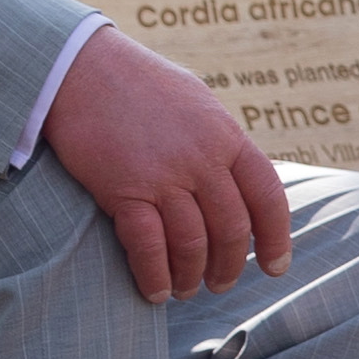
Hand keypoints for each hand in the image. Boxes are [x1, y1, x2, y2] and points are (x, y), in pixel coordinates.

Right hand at [40, 26, 295, 303]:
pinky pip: (149, 247)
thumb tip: (236, 179)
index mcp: (226, 136)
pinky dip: (155, 276)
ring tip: (185, 289)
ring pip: (192, 244)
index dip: (276, 238)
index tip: (275, 267)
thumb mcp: (196, 103)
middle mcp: (201, 158)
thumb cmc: (138, 84)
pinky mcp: (124, 190)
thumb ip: (219, 142)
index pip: (267, 196)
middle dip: (230, 267)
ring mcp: (163, 175)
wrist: (81, 67)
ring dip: (191, 277)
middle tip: (221, 283)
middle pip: (231, 230)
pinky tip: (155, 290)